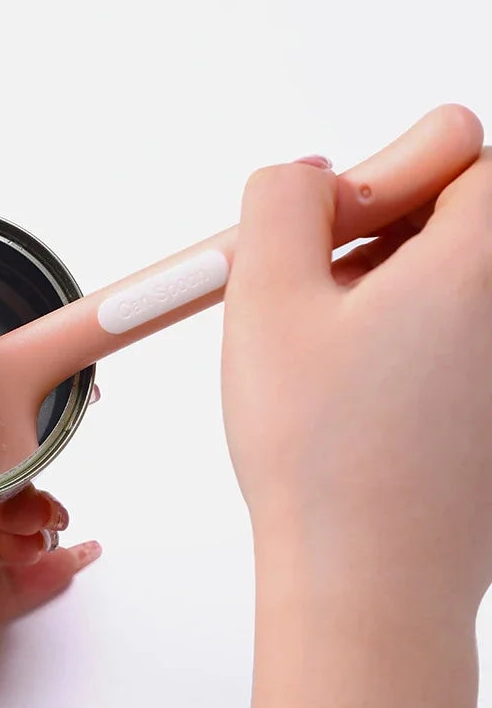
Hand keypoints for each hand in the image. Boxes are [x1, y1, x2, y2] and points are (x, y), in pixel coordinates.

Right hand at [222, 106, 487, 706]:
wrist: (365, 585)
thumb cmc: (322, 458)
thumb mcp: (265, 294)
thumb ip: (281, 197)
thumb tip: (308, 173)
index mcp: (483, 268)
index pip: (464, 150)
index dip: (389, 169)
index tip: (338, 221)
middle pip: (460, 213)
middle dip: (378, 228)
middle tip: (316, 285)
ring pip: (451, 278)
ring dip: (383, 286)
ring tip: (326, 348)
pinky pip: (454, 335)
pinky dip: (403, 335)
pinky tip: (355, 384)